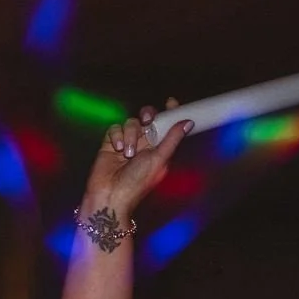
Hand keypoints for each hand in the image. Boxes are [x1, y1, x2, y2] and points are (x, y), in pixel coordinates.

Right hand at [81, 99, 189, 220]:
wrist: (110, 196)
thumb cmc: (136, 183)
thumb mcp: (159, 160)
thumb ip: (172, 139)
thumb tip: (188, 122)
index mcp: (158, 147)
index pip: (166, 124)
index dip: (169, 112)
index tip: (171, 103)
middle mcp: (143, 143)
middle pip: (148, 117)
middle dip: (148, 115)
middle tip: (146, 121)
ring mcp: (127, 142)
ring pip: (131, 122)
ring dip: (130, 135)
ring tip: (127, 154)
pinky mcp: (110, 143)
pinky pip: (115, 128)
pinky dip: (116, 136)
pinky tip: (116, 149)